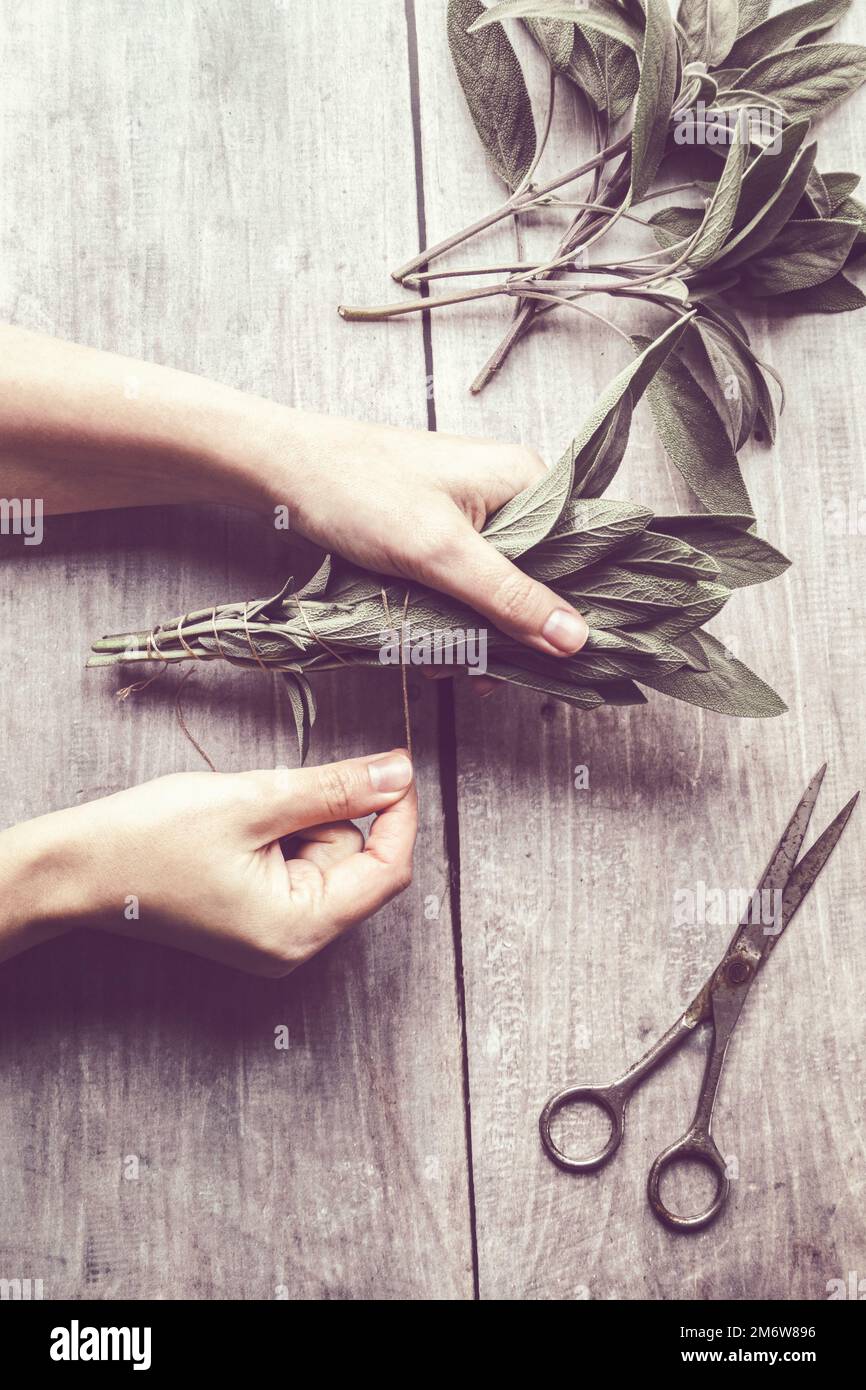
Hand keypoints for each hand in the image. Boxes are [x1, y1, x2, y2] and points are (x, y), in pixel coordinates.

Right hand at [0, 751, 415, 974]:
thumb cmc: (152, 840)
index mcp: (299, 928)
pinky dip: (279, 836)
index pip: (387, 871)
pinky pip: (296, 866)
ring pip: (325, 857)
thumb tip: (399, 774)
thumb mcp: (256, 801)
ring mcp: (274, 935)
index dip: (399, 814)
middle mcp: (294, 945)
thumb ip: (336, 788)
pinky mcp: (256, 919)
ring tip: (240, 823)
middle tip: (267, 804)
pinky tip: (236, 835)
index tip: (396, 764)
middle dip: (323, 817)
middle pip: (355, 862)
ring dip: (296, 823)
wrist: (79, 868)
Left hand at [250, 410, 589, 660]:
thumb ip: (509, 597)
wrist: (288, 473)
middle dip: (510, 632)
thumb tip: (576, 638)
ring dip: (476, 634)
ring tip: (441, 666)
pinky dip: (452, 619)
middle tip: (479, 673)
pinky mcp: (445, 532)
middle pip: (541, 579)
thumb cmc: (362, 492)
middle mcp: (511, 494)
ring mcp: (478, 514)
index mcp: (527, 480)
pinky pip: (468, 586)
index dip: (573, 608)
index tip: (554, 658)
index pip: (582, 552)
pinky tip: (429, 650)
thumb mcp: (440, 553)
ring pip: (501, 590)